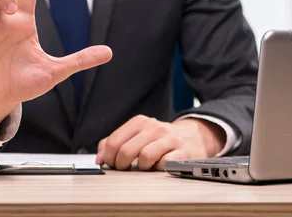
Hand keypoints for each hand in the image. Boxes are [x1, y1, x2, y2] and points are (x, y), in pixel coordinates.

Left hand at [95, 115, 225, 170]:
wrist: (191, 137)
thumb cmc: (159, 139)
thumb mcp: (137, 134)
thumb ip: (115, 143)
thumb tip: (100, 158)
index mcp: (140, 122)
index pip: (114, 141)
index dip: (108, 157)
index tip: (110, 164)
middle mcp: (154, 127)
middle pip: (126, 151)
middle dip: (121, 165)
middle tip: (124, 169)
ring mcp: (169, 138)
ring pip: (144, 157)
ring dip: (140, 167)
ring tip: (144, 166)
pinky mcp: (182, 151)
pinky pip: (164, 164)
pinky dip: (158, 169)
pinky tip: (158, 166)